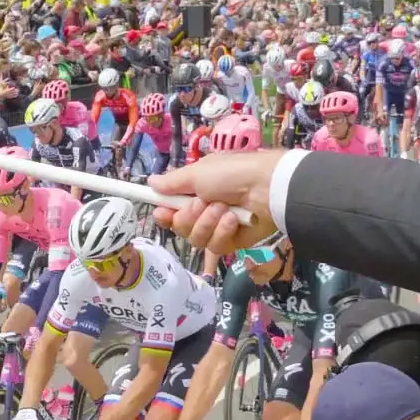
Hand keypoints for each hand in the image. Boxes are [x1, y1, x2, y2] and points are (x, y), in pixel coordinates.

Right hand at [148, 151, 281, 251]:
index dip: (164, 214)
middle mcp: (204, 211)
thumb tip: (151, 182)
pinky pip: (216, 246)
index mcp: (195, 191)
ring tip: (224, 209)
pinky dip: (222, 232)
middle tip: (202, 203)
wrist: (268, 187)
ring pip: (197, 238)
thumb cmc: (232, 173)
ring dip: (208, 223)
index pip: (171, 209)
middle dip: (188, 216)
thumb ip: (173, 183)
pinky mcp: (232, 241)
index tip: (161, 213)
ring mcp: (218, 227)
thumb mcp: (198, 173)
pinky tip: (233, 220)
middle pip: (181, 227)